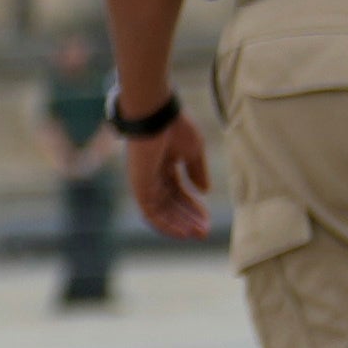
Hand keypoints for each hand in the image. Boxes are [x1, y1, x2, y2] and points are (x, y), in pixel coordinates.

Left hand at [126, 108, 216, 240]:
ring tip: (198, 233)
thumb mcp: (193, 150)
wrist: (156, 114)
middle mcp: (151, 176)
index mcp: (162, 166)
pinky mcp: (139, 186)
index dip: (193, 207)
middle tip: (205, 232)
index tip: (208, 219)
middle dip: (188, 219)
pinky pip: (151, 213)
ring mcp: (143, 182)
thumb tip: (204, 191)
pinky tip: (183, 232)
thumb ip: (196, 170)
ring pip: (161, 212)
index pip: (178, 193)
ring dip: (180, 225)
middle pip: (170, 205)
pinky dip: (166, 225)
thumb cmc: (174, 126)